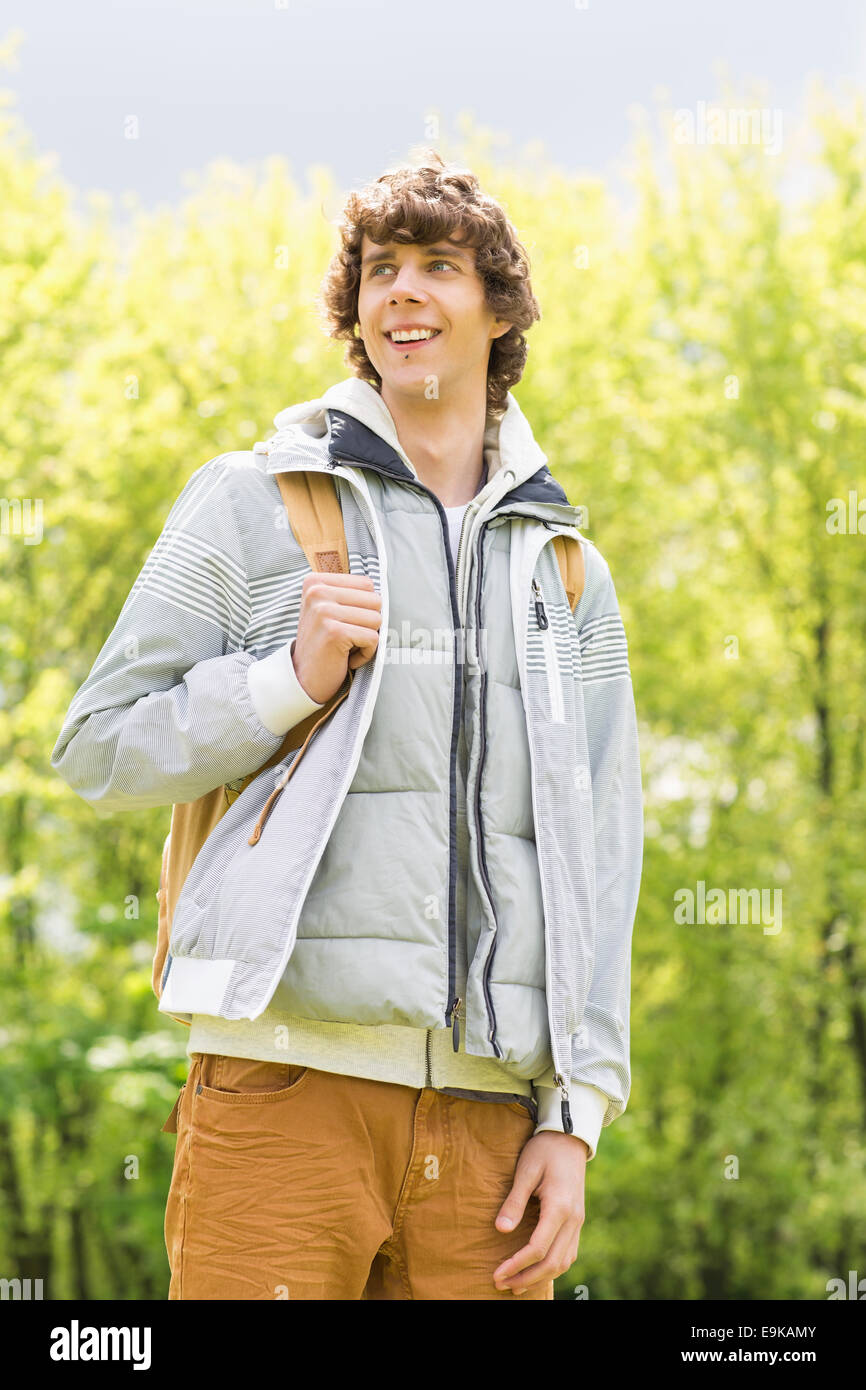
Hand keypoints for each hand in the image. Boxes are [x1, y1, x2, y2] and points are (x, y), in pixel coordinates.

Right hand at [292, 571, 381, 704]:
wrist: (304, 679)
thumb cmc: (323, 644)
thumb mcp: (329, 610)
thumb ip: (350, 594)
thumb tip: (383, 591)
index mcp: (316, 582)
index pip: (366, 584)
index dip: (364, 608)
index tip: (343, 623)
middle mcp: (317, 592)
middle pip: (374, 600)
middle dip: (368, 624)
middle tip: (346, 637)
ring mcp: (324, 611)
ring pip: (376, 619)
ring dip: (367, 640)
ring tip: (345, 647)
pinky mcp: (334, 632)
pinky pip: (373, 638)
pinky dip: (366, 654)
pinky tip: (346, 658)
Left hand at [493, 1131, 587, 1294]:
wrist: (569, 1138)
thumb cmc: (544, 1150)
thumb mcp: (525, 1171)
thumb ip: (514, 1202)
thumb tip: (500, 1230)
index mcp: (559, 1207)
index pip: (538, 1248)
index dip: (516, 1265)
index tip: (497, 1274)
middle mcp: (573, 1219)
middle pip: (552, 1263)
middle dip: (526, 1278)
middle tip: (501, 1284)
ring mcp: (578, 1222)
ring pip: (563, 1262)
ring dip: (540, 1277)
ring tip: (516, 1284)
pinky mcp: (577, 1221)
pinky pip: (568, 1253)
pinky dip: (552, 1267)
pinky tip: (536, 1270)